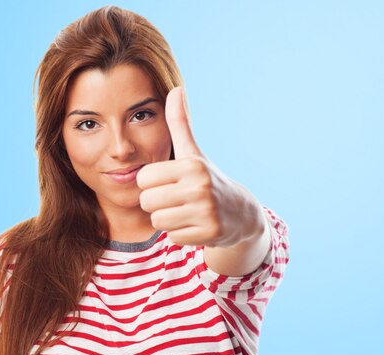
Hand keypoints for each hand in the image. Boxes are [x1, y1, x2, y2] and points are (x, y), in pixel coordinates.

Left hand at [136, 86, 261, 247]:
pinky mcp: (209, 234)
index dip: (151, 183)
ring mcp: (206, 212)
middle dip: (157, 203)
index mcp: (191, 166)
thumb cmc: (207, 179)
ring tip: (184, 211)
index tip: (168, 182)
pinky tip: (194, 224)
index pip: (143, 178)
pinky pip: (173, 237)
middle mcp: (199, 188)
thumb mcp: (193, 153)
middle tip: (175, 199)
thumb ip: (179, 123)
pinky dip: (180, 233)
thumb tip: (176, 88)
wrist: (240, 212)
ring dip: (167, 219)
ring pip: (158, 221)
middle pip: (147, 202)